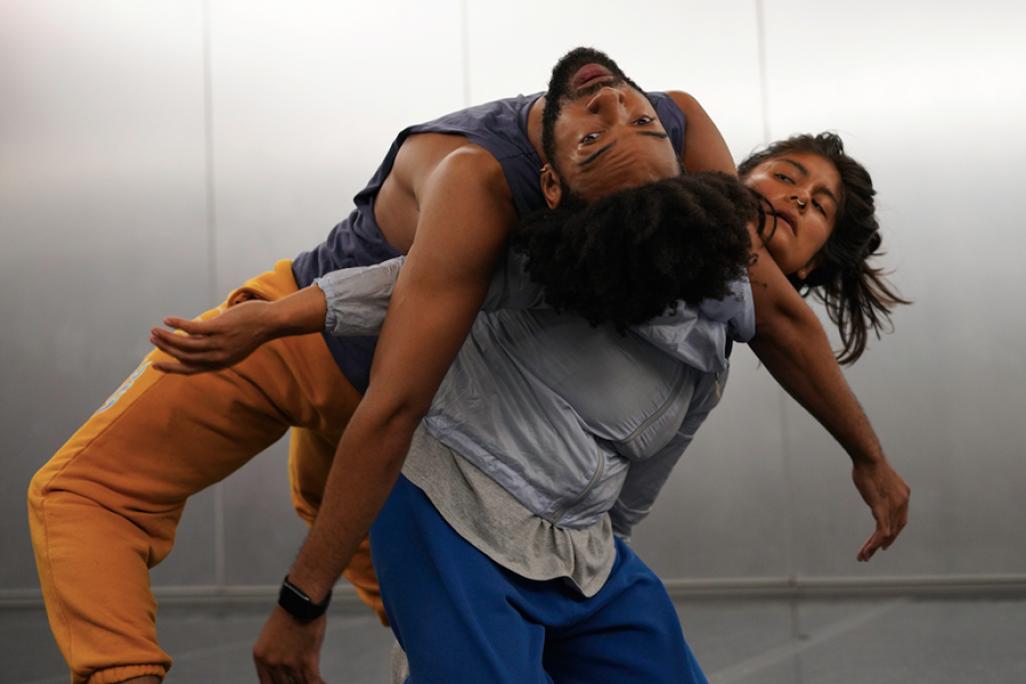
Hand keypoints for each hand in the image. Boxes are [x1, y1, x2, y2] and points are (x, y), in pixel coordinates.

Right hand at [149, 300, 273, 373]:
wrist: (271, 322)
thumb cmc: (252, 332)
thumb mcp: (235, 346)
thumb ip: (216, 347)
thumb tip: (199, 342)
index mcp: (220, 363)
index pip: (190, 369)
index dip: (171, 368)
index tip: (155, 365)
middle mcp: (218, 356)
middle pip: (184, 356)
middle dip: (166, 349)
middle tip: (152, 340)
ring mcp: (219, 343)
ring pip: (186, 344)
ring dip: (167, 338)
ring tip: (154, 331)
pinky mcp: (220, 328)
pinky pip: (193, 328)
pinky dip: (177, 324)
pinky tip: (167, 320)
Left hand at [253, 605, 326, 683]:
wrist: (301, 600)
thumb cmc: (290, 613)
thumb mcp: (272, 635)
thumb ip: (274, 654)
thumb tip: (284, 669)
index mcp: (261, 656)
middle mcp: (272, 663)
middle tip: (299, 681)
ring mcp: (289, 663)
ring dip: (306, 683)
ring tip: (311, 682)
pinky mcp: (306, 660)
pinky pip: (312, 681)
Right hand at [852, 459, 909, 561]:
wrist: (869, 457)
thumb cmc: (869, 463)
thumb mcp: (879, 478)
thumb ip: (880, 488)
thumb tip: (873, 487)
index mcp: (904, 494)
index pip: (900, 519)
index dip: (894, 532)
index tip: (886, 541)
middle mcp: (902, 502)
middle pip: (895, 529)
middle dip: (884, 543)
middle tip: (874, 553)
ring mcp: (893, 506)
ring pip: (887, 533)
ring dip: (875, 546)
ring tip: (864, 556)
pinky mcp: (882, 508)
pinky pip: (881, 530)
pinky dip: (875, 542)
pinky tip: (869, 549)